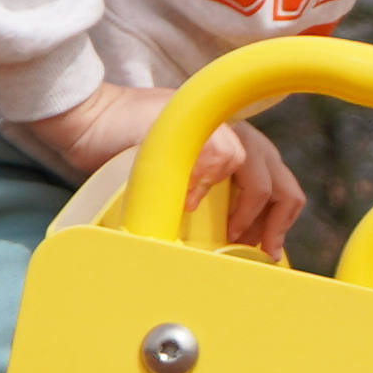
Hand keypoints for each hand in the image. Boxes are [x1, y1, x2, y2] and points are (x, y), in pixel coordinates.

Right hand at [20, 83, 308, 254]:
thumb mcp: (180, 183)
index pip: (281, 184)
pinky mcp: (192, 121)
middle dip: (272, 222)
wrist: (91, 122)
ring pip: (256, 168)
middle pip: (279, 180)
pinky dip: (209, 183)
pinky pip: (222, 154)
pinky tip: (188, 203)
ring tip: (227, 233)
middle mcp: (234, 131)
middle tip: (254, 250)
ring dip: (245, 208)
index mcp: (239, 146)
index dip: (281, 220)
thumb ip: (209, 201)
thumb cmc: (131, 157)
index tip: (268, 251)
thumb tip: (230, 247)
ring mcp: (214, 123)